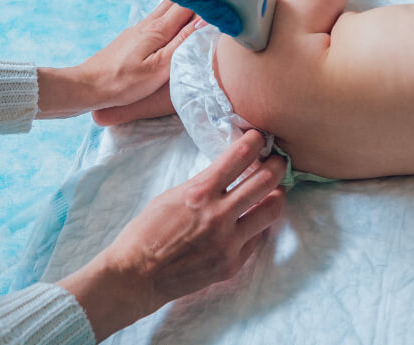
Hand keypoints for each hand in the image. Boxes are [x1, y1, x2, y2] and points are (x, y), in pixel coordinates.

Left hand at [37, 0, 198, 120]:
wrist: (89, 85)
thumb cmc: (124, 81)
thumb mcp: (159, 68)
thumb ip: (182, 43)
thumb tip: (205, 21)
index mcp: (159, 28)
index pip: (191, 4)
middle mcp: (150, 22)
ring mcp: (140, 26)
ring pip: (169, 3)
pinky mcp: (135, 34)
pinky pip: (161, 13)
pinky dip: (175, 7)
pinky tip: (178, 9)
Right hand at [59, 131, 286, 340]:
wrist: (136, 276)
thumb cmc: (147, 232)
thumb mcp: (172, 196)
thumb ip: (204, 185)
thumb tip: (230, 173)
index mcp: (200, 192)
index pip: (239, 156)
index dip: (255, 141)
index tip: (260, 137)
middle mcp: (218, 215)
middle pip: (266, 181)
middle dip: (276, 166)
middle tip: (278, 161)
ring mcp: (228, 242)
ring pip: (272, 211)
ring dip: (277, 196)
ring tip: (276, 191)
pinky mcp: (231, 264)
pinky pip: (256, 239)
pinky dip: (257, 227)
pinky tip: (252, 222)